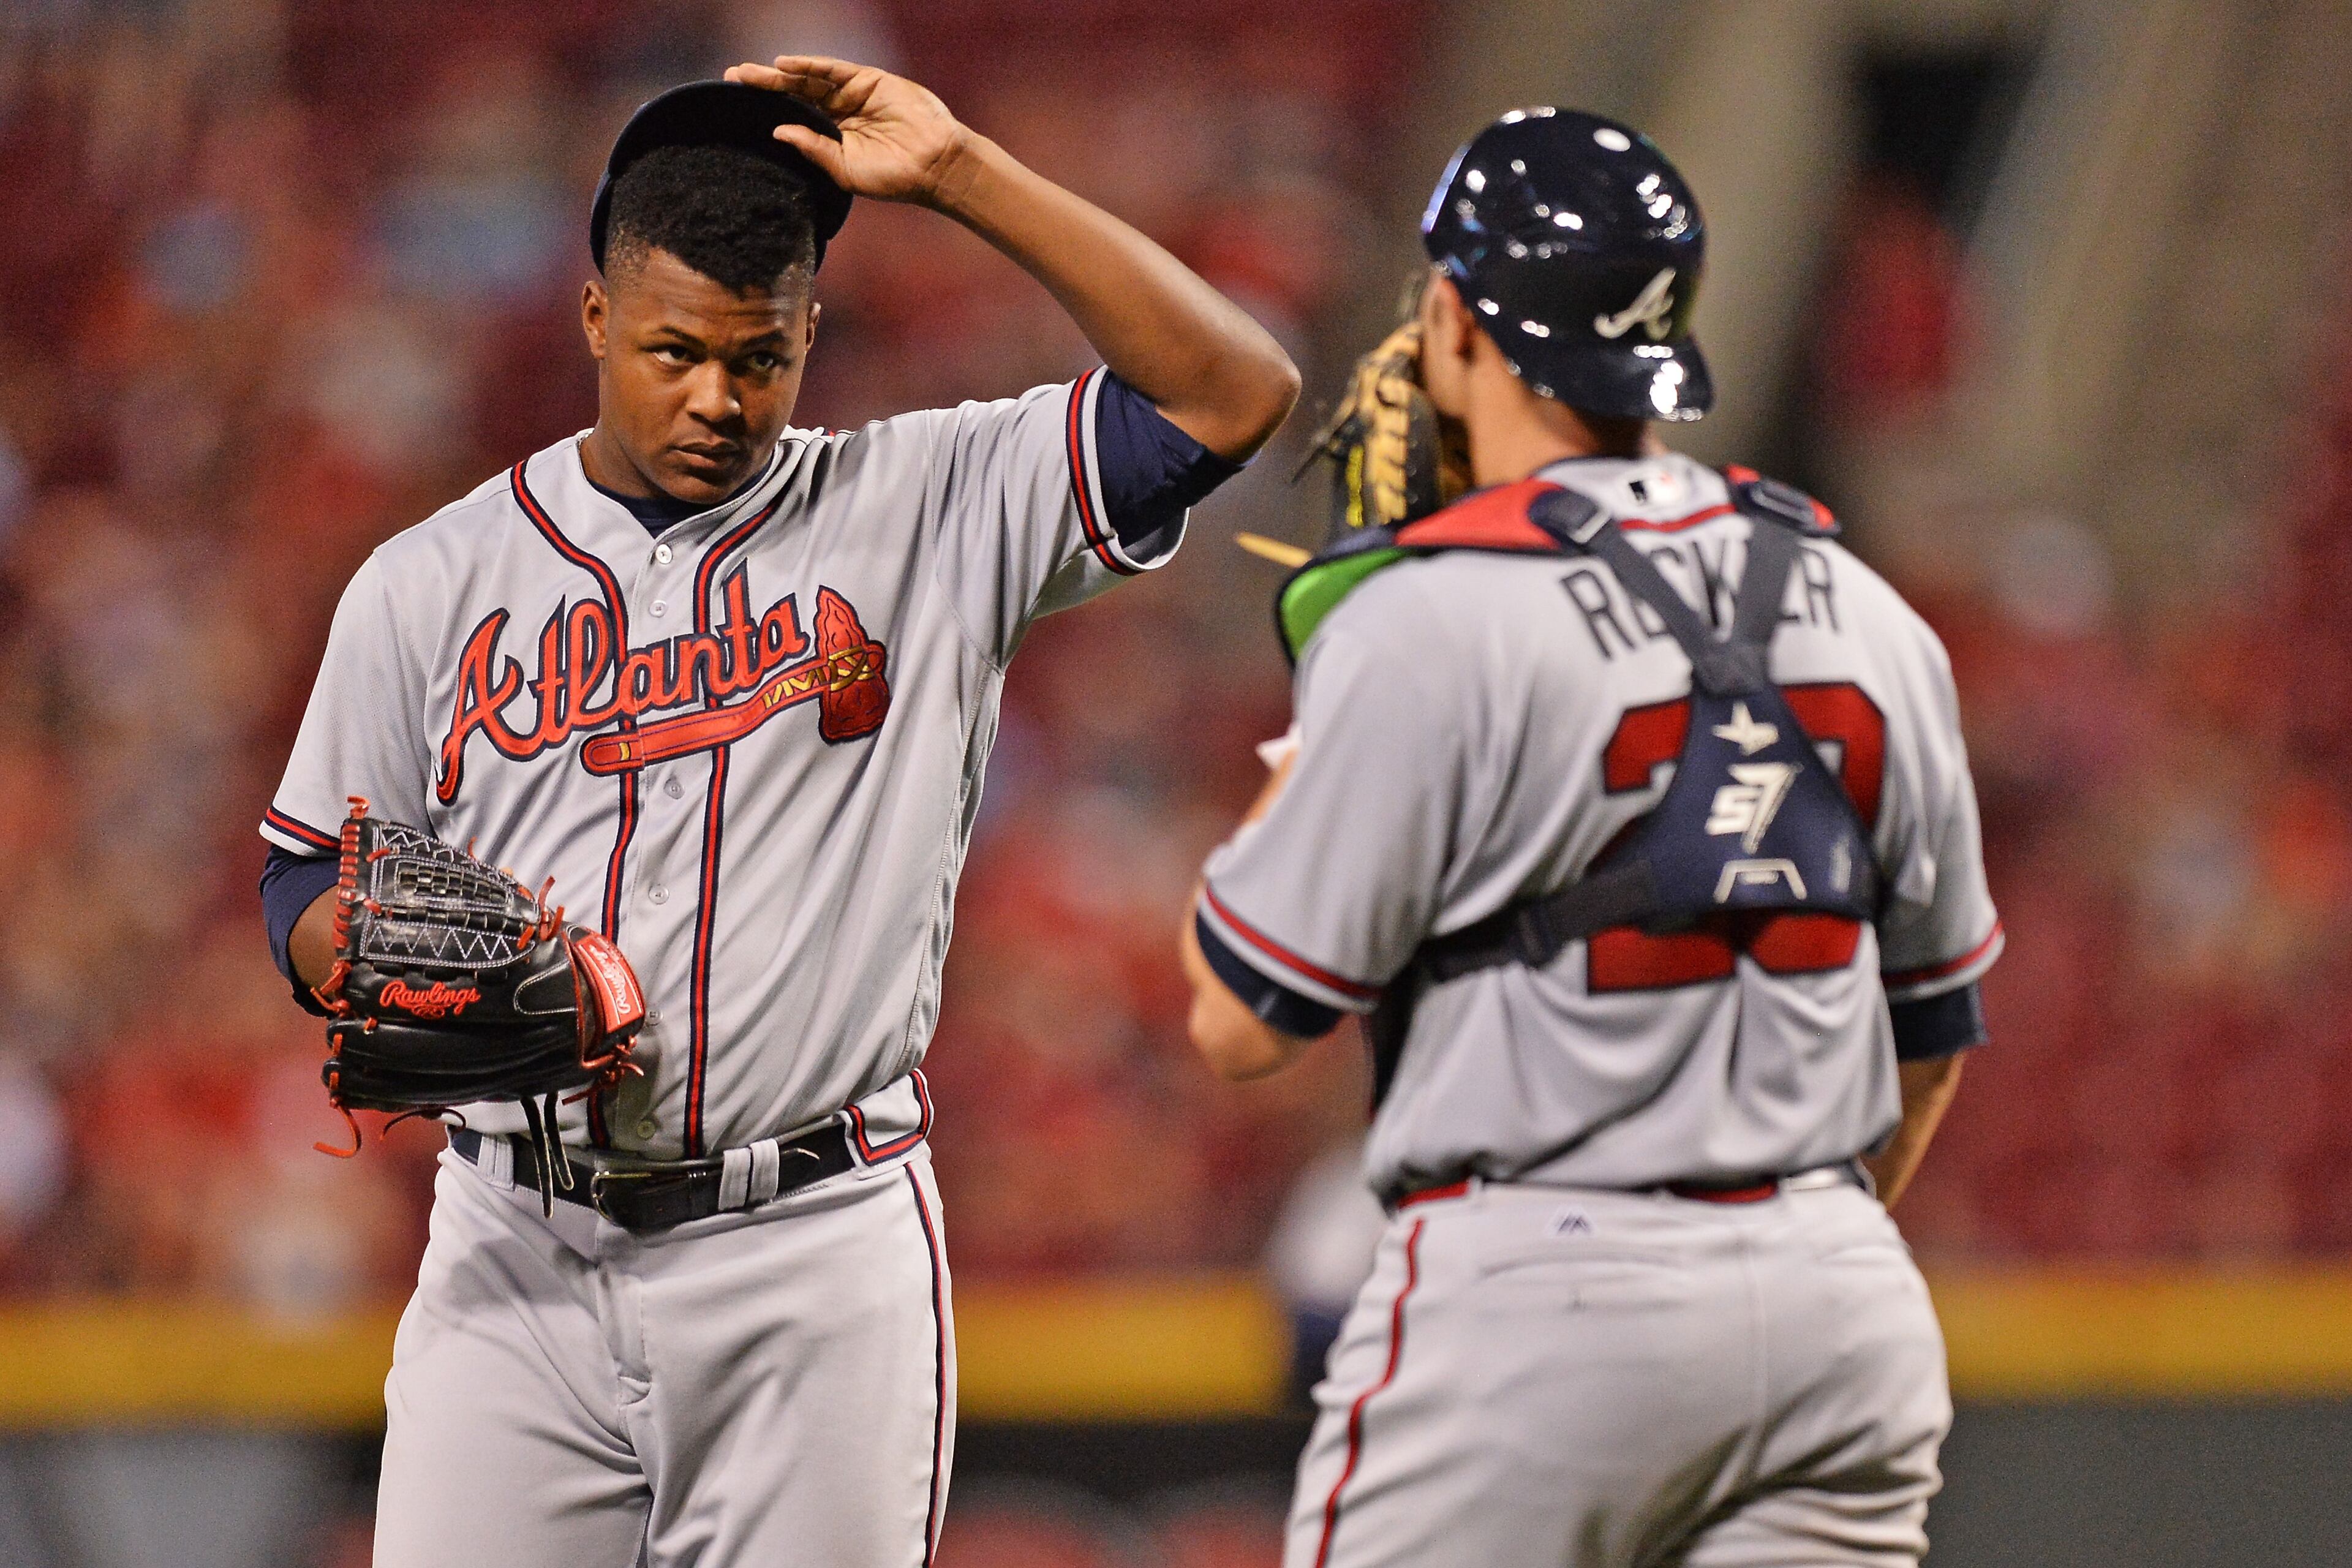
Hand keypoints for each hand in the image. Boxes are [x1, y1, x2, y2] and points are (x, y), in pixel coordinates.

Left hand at [724, 55, 977, 206]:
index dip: (766, 109)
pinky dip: (810, 66)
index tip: (735, 104)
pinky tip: (785, 65)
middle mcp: (840, 112)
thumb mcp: (845, 170)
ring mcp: (854, 94)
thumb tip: (777, 131)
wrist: (934, 165)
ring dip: (780, 74)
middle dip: (764, 85)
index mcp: (832, 135)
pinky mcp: (869, 80)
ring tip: (749, 73)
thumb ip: (814, 149)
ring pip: (809, 80)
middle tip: (732, 77)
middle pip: (794, 94)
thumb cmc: (894, 178)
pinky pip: (834, 70)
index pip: (793, 117)